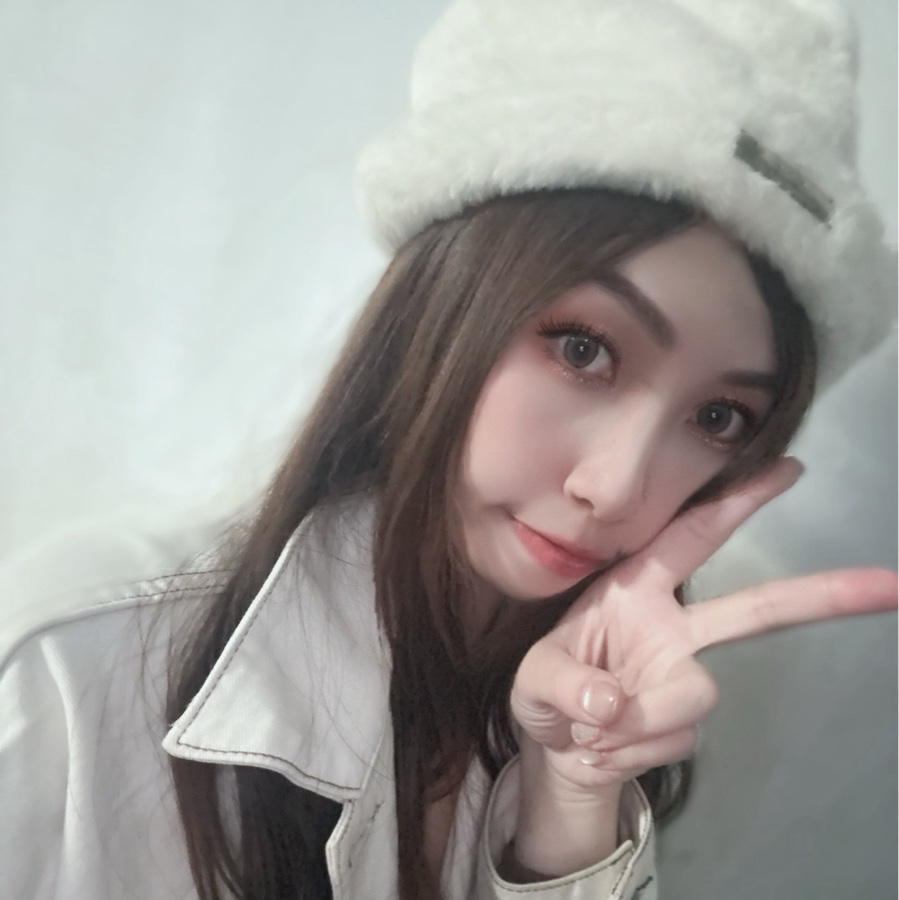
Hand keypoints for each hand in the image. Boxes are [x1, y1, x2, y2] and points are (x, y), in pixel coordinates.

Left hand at [511, 457, 897, 794]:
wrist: (557, 750)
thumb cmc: (545, 691)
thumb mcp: (532, 681)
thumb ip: (564, 685)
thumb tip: (612, 703)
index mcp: (634, 590)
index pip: (690, 537)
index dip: (737, 503)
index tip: (789, 470)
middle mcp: (671, 627)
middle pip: (754, 610)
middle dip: (820, 595)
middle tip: (890, 585)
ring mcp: (683, 674)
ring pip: (695, 696)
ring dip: (638, 721)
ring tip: (589, 729)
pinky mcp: (687, 722)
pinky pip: (676, 739)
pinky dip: (634, 749)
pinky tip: (607, 745)